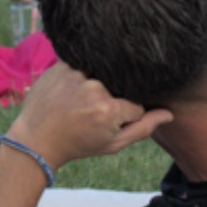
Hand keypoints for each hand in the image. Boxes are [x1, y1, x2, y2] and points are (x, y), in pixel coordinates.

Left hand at [8, 63, 171, 170]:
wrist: (36, 139)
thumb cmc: (77, 144)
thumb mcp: (112, 144)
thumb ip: (143, 128)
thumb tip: (169, 113)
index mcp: (109, 110)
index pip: (136, 104)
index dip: (126, 115)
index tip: (109, 123)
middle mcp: (95, 88)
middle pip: (120, 86)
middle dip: (112, 98)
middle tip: (91, 112)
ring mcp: (77, 74)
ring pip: (102, 73)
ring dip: (97, 83)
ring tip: (80, 100)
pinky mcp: (62, 64)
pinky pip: (84, 63)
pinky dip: (83, 73)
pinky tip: (72, 89)